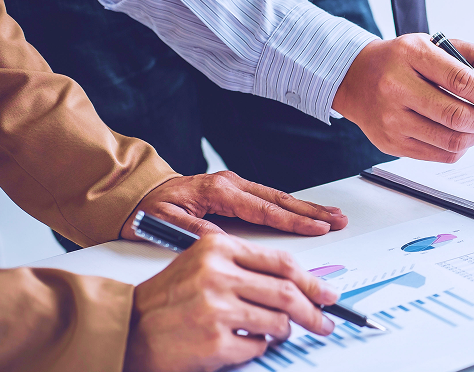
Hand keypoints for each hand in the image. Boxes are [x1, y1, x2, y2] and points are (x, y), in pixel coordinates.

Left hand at [121, 171, 346, 240]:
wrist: (135, 193)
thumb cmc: (147, 210)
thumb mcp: (164, 224)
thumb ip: (195, 232)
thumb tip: (224, 242)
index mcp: (218, 191)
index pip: (263, 209)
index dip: (293, 220)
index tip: (317, 228)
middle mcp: (230, 183)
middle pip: (279, 200)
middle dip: (311, 211)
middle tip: (338, 219)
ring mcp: (235, 184)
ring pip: (278, 197)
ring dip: (307, 207)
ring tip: (333, 216)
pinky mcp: (235, 189)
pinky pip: (270, 198)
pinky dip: (292, 206)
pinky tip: (307, 212)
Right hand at [124, 234, 338, 371]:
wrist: (126, 328)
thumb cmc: (167, 299)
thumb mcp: (202, 266)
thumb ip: (246, 269)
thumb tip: (298, 283)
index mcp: (217, 250)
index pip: (281, 262)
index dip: (312, 280)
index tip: (328, 294)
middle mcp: (217, 275)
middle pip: (287, 293)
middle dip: (314, 311)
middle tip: (325, 321)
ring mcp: (215, 309)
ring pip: (278, 322)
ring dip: (285, 332)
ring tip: (278, 334)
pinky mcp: (213, 341)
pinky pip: (258, 346)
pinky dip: (260, 348)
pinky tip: (246, 343)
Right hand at [334, 34, 473, 162]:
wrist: (355, 78)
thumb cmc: (403, 61)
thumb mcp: (439, 44)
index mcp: (413, 55)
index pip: (462, 81)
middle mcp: (397, 87)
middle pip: (457, 116)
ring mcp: (391, 119)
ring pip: (450, 140)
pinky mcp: (390, 143)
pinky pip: (439, 155)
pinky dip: (460, 148)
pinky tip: (461, 136)